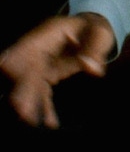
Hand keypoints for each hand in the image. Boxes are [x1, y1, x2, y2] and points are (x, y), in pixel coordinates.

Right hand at [0, 13, 114, 127]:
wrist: (90, 29)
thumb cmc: (93, 29)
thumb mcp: (99, 35)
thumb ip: (95, 50)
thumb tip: (92, 68)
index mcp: (48, 34)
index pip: (27, 47)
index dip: (15, 58)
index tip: (5, 69)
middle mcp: (39, 49)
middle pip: (26, 69)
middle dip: (22, 89)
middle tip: (23, 111)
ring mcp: (39, 63)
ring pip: (30, 84)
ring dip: (30, 102)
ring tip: (33, 121)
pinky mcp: (44, 75)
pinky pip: (41, 92)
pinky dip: (44, 106)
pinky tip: (51, 121)